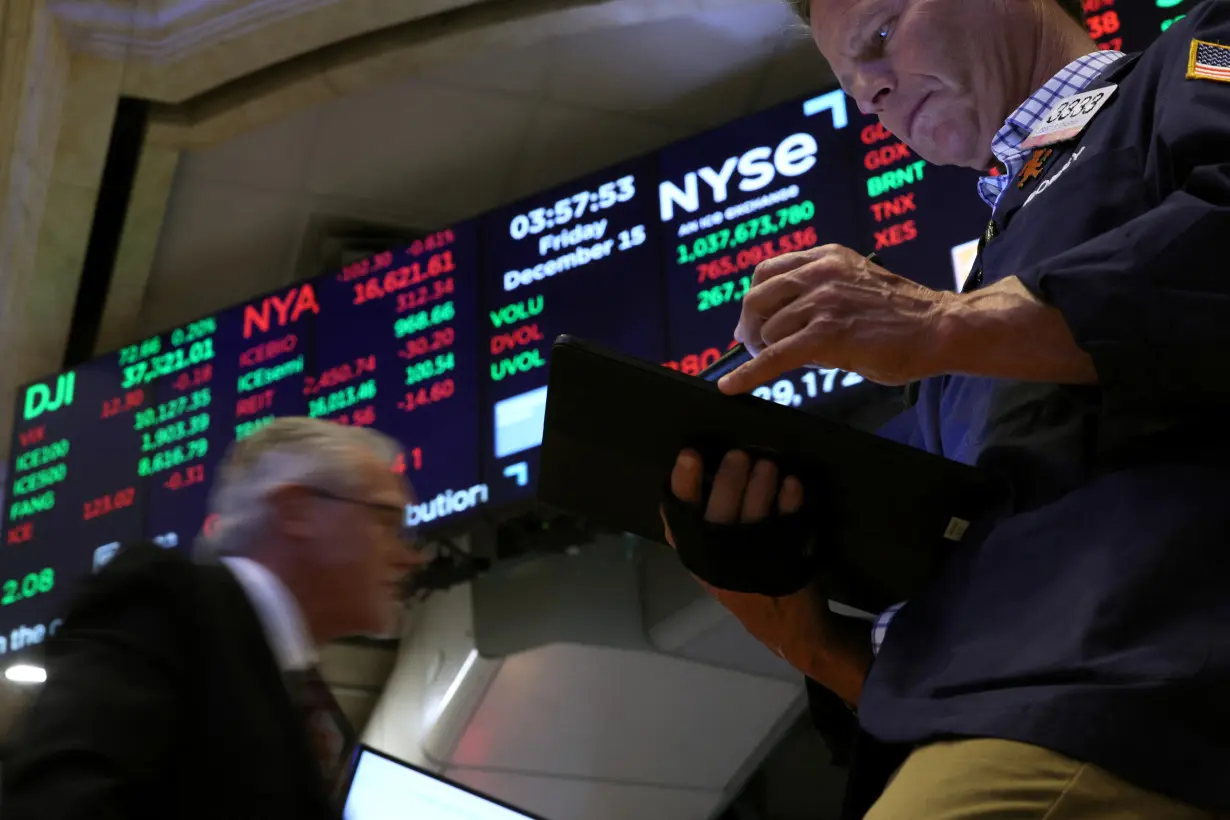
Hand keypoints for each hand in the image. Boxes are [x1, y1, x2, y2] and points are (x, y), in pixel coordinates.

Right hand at [661, 449, 868, 703]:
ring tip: (769, 463)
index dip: (684, 484)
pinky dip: (790, 504)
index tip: (691, 455)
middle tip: (741, 454)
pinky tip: (793, 484)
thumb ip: (696, 525)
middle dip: (730, 478)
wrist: (785, 628)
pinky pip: (787, 529)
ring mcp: (751, 567)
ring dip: (762, 485)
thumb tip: (701, 464)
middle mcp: (717, 561)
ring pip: (753, 519)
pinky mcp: (784, 569)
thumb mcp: (709, 560)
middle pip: (718, 515)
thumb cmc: (743, 582)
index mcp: (695, 554)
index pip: (679, 515)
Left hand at [719, 244, 954, 394]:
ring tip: (799, 361)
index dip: (755, 300)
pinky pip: (773, 358)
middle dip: (750, 328)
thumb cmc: (901, 315)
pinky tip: (731, 387)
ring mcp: (822, 303)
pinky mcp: (825, 336)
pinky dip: (748, 375)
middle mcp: (819, 274)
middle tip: (753, 348)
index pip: (766, 272)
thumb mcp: (854, 284)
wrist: (939, 328)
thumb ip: (816, 293)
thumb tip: (767, 326)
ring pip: (768, 332)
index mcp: (825, 257)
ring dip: (773, 352)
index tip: (752, 321)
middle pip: (756, 300)